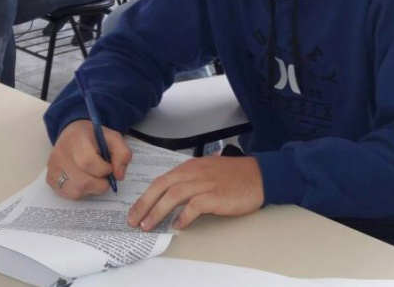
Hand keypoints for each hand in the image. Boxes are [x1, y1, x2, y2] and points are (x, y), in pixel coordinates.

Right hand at [46, 120, 131, 199]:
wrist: (73, 133)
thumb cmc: (94, 137)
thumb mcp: (113, 138)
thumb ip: (123, 154)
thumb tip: (118, 176)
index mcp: (76, 140)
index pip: (88, 162)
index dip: (103, 170)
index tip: (109, 167)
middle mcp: (60, 154)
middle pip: (82, 182)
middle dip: (100, 184)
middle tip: (104, 177)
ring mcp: (53, 167)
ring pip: (76, 192)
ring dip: (91, 190)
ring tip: (94, 178)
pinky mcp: (50, 178)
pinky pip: (68, 195)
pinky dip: (81, 192)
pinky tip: (85, 181)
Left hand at [128, 156, 263, 230]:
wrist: (259, 176)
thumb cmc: (235, 175)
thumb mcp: (207, 171)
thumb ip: (189, 180)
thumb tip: (170, 196)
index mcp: (190, 167)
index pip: (160, 180)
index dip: (145, 196)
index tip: (135, 211)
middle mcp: (194, 172)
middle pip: (161, 187)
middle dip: (144, 205)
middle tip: (134, 221)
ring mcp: (205, 183)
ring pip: (173, 196)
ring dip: (158, 212)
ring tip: (149, 225)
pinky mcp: (216, 195)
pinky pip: (194, 206)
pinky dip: (183, 217)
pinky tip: (177, 226)